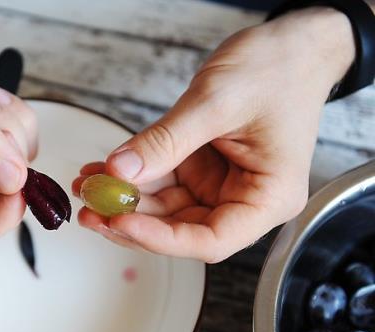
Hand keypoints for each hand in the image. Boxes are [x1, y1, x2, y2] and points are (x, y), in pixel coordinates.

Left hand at [73, 7, 354, 262]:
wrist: (289, 46)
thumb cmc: (276, 69)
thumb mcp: (216, 102)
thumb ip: (166, 141)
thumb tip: (119, 172)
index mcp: (268, 198)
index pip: (211, 240)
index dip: (161, 239)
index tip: (120, 222)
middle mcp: (244, 200)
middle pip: (181, 230)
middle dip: (132, 221)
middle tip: (89, 210)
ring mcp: (219, 186)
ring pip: (164, 209)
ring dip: (123, 200)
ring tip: (87, 184)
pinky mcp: (201, 170)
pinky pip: (161, 182)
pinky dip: (131, 177)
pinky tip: (101, 170)